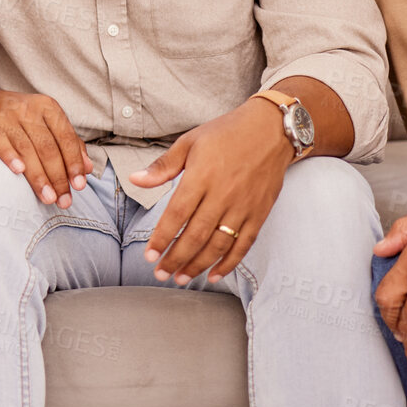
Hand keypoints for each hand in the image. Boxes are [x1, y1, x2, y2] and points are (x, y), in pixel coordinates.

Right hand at [0, 86, 90, 206]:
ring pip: (27, 148)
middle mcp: (27, 109)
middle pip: (48, 146)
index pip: (65, 137)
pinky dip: (9, 155)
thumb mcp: (40, 123)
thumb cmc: (10, 118)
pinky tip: (18, 171)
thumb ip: (65, 143)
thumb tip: (88, 168)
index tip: (79, 185)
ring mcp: (5, 116)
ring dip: (38, 176)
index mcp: (46, 108)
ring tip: (47, 198)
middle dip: (58, 176)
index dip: (74, 162)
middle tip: (63, 200)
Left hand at [130, 99, 292, 285]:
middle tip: (160, 273)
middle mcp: (222, 194)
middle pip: (195, 236)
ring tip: (181, 278)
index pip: (177, 215)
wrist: (271, 129)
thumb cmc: (226, 133)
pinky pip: (244, 245)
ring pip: (218, 245)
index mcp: (201, 176)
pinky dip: (229, 263)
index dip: (162, 238)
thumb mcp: (190, 142)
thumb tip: (134, 179)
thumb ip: (163, 166)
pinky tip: (214, 275)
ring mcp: (243, 206)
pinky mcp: (259, 213)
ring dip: (198, 265)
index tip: (149, 255)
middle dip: (175, 259)